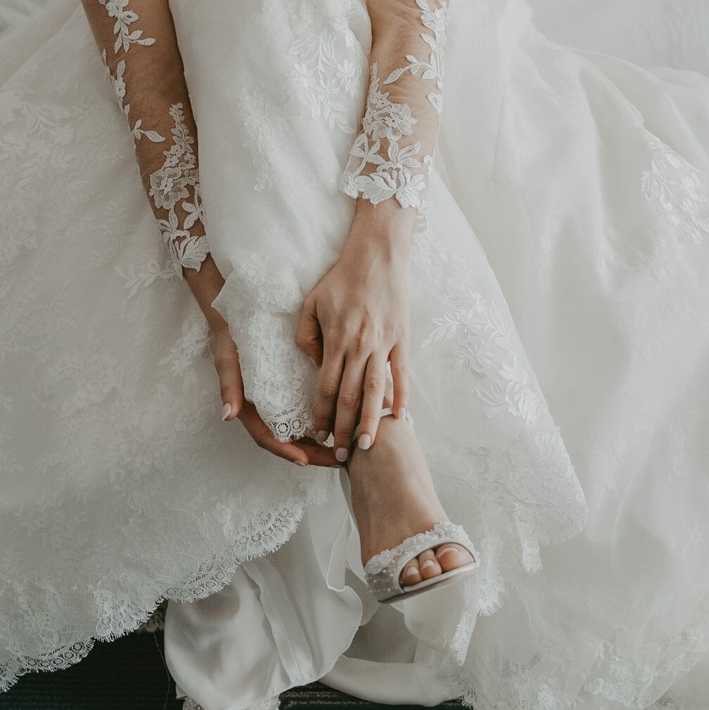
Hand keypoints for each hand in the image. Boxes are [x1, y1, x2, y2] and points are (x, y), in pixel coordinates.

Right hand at [214, 319, 338, 466]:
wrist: (242, 320)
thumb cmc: (233, 343)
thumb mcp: (227, 362)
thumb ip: (229, 388)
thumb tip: (228, 416)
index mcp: (251, 410)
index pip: (268, 438)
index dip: (286, 451)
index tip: (305, 461)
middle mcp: (267, 412)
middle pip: (291, 441)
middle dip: (314, 454)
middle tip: (338, 460)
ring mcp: (280, 403)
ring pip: (302, 431)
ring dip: (322, 443)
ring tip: (345, 447)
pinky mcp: (292, 391)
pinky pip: (307, 412)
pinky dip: (324, 419)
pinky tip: (343, 420)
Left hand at [295, 200, 413, 462]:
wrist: (377, 255)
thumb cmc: (340, 278)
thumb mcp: (311, 303)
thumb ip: (306, 336)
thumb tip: (313, 364)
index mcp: (336, 339)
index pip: (326, 387)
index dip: (323, 414)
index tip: (319, 434)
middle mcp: (360, 346)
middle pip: (350, 396)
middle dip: (344, 428)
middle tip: (341, 455)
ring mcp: (384, 344)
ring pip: (376, 391)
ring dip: (371, 421)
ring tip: (367, 446)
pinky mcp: (401, 338)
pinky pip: (402, 374)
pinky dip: (401, 397)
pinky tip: (400, 418)